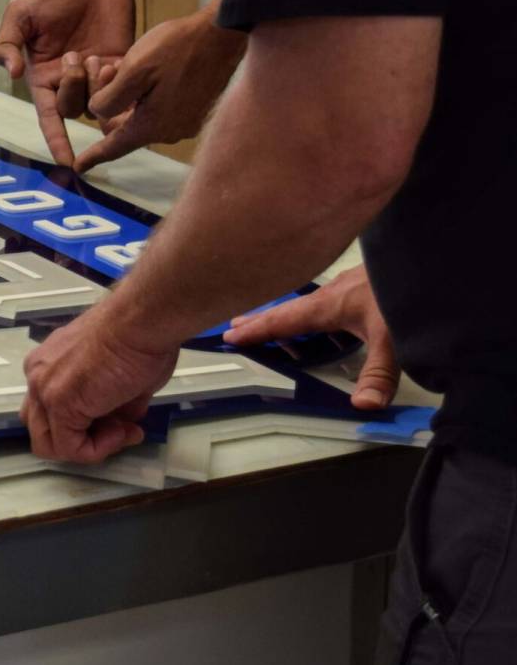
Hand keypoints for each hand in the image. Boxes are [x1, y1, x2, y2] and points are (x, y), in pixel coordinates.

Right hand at [0, 0, 136, 166]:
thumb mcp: (19, 15)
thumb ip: (6, 44)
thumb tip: (11, 74)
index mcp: (42, 75)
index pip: (47, 117)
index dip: (55, 140)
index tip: (64, 161)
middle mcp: (67, 82)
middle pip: (70, 109)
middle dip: (71, 89)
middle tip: (75, 57)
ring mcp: (95, 76)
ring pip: (96, 103)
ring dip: (93, 85)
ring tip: (92, 55)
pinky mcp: (120, 66)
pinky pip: (120, 90)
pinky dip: (113, 82)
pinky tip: (108, 63)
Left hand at [21, 303, 179, 463]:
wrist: (141, 322)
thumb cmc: (138, 338)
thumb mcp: (120, 377)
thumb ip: (113, 402)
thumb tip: (121, 421)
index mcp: (48, 365)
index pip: (51, 411)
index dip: (89, 425)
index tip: (124, 421)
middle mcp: (38, 376)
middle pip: (43, 428)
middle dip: (84, 438)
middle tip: (122, 430)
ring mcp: (44, 390)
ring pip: (49, 443)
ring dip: (90, 447)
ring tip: (123, 431)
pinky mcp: (59, 404)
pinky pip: (69, 448)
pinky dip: (97, 449)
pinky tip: (121, 432)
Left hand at [72, 8, 246, 172]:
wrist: (222, 34)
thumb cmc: (177, 48)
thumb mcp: (133, 70)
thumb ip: (110, 100)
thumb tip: (99, 114)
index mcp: (152, 126)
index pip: (114, 147)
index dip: (94, 156)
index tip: (78, 167)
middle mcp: (170, 131)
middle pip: (124, 126)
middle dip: (107, 101)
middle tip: (102, 68)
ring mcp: (187, 122)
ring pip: (140, 115)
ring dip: (125, 95)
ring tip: (119, 64)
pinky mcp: (196, 109)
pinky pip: (160, 109)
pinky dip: (144, 94)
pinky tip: (144, 70)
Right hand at [224, 267, 398, 409]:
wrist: (435, 260)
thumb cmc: (410, 292)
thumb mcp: (394, 339)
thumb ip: (379, 374)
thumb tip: (363, 405)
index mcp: (330, 306)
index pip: (284, 320)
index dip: (256, 329)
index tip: (230, 334)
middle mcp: (334, 293)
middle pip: (288, 307)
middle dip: (261, 317)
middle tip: (236, 325)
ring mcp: (348, 285)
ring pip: (307, 300)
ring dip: (286, 311)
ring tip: (272, 319)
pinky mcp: (364, 282)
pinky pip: (326, 296)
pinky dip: (311, 305)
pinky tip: (325, 310)